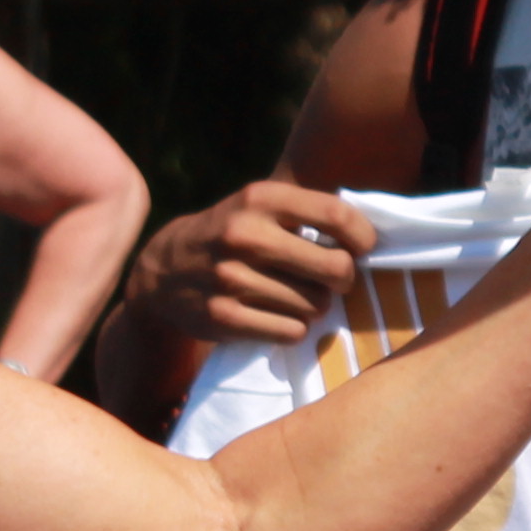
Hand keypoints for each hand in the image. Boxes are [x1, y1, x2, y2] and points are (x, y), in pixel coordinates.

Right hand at [120, 179, 383, 346]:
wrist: (161, 272)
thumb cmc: (228, 234)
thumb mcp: (257, 206)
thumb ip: (306, 212)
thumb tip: (369, 236)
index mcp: (259, 198)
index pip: (337, 216)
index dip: (363, 238)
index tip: (363, 249)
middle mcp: (245, 235)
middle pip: (335, 268)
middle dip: (342, 278)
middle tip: (330, 278)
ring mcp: (232, 278)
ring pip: (316, 306)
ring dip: (314, 306)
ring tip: (294, 295)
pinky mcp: (224, 317)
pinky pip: (292, 331)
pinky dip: (293, 328)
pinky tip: (277, 315)